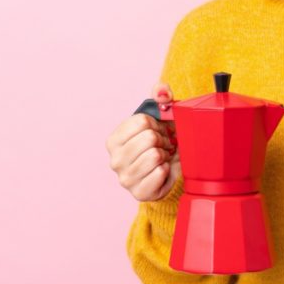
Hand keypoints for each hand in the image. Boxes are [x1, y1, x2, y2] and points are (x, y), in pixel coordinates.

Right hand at [106, 82, 180, 200]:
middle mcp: (114, 160)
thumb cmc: (161, 142)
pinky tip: (163, 171)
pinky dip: (167, 170)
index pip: (142, 121)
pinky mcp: (139, 192)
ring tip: (162, 157)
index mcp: (114, 140)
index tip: (157, 131)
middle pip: (149, 138)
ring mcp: (125, 178)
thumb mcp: (161, 117)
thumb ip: (161, 98)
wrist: (169, 169)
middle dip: (162, 140)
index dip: (156, 124)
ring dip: (165, 155)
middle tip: (162, 146)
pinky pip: (160, 173)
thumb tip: (162, 90)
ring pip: (155, 155)